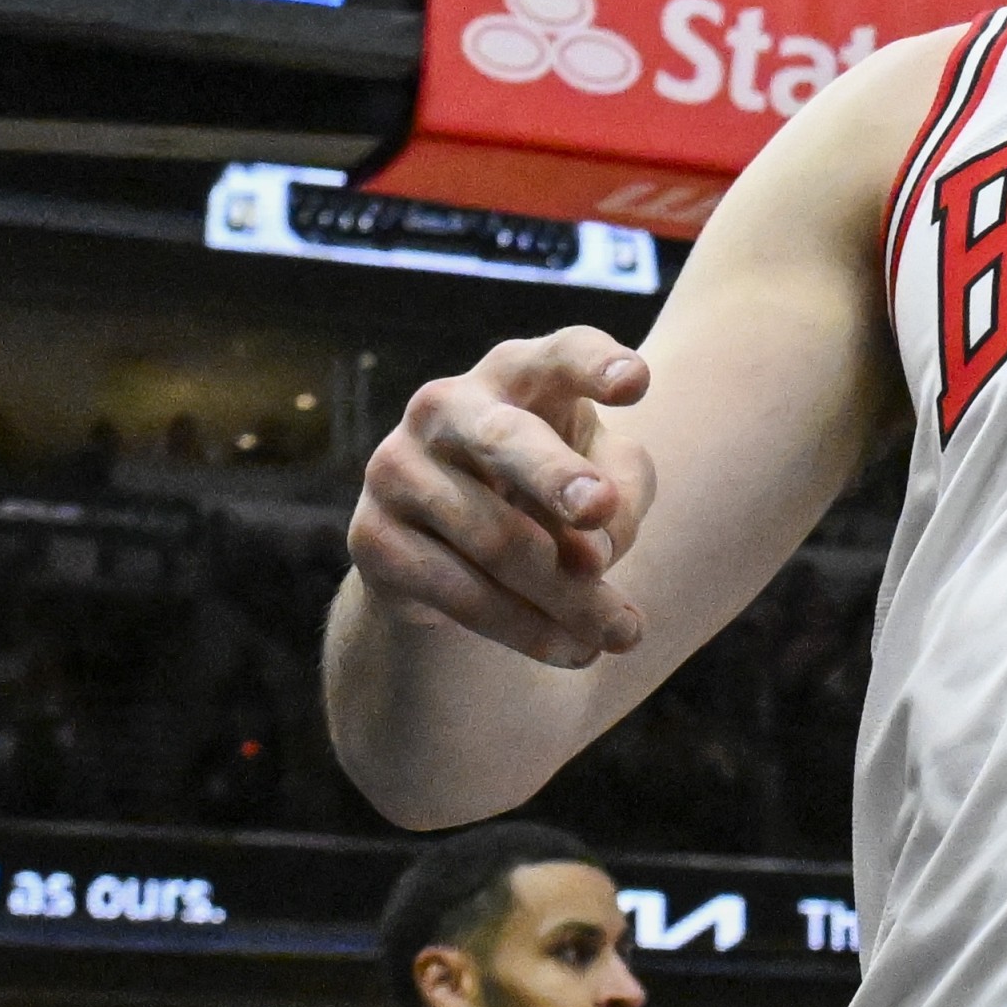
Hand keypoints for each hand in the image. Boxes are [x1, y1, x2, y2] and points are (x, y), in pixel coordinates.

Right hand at [345, 328, 658, 669]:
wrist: (455, 551)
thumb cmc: (556, 492)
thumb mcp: (609, 482)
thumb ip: (621, 498)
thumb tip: (589, 557)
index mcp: (518, 373)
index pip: (560, 355)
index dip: (594, 364)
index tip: (636, 383)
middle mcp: (446, 406)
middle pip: (506, 439)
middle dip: (556, 475)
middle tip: (600, 509)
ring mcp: (397, 468)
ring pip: (497, 540)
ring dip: (570, 595)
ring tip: (624, 632)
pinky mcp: (370, 538)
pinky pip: (460, 591)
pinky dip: (527, 628)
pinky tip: (573, 650)